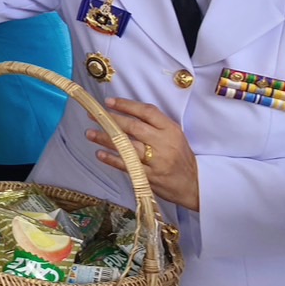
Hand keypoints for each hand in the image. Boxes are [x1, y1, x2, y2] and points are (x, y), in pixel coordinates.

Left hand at [85, 98, 199, 210]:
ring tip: (89, 133)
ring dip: (106, 139)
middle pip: (134, 128)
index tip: (108, 102)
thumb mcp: (174, 135)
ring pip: (127, 146)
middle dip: (111, 120)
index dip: (126, 105)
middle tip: (93, 115)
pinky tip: (99, 154)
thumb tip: (126, 112)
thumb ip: (155, 124)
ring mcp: (157, 161)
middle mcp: (163, 143)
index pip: (147, 112)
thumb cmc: (181, 156)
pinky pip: (127, 166)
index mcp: (170, 130)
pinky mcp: (150, 177)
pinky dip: (112, 159)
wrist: (195, 184)